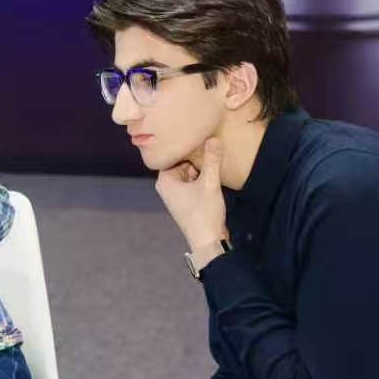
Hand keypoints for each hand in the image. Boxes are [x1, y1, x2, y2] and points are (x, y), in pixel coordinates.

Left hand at [154, 136, 228, 250]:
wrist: (209, 242)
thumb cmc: (204, 214)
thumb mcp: (209, 183)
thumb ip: (212, 160)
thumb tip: (213, 137)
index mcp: (165, 180)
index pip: (173, 154)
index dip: (187, 146)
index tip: (198, 135)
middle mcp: (167, 186)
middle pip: (182, 162)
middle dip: (196, 158)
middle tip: (211, 146)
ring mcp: (177, 194)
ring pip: (190, 171)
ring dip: (201, 167)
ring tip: (214, 157)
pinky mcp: (187, 200)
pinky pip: (193, 181)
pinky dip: (202, 177)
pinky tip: (213, 173)